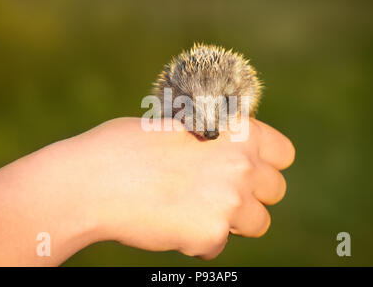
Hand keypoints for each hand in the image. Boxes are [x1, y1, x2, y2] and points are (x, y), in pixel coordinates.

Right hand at [71, 117, 294, 258]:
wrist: (89, 182)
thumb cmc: (124, 147)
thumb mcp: (177, 128)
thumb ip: (214, 141)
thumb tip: (231, 153)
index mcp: (236, 132)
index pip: (283, 154)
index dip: (267, 161)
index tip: (249, 168)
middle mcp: (242, 166)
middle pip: (275, 191)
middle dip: (251, 193)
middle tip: (217, 191)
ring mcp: (229, 203)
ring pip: (256, 223)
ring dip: (232, 220)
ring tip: (192, 207)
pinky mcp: (209, 236)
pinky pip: (218, 245)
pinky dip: (198, 239)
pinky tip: (169, 222)